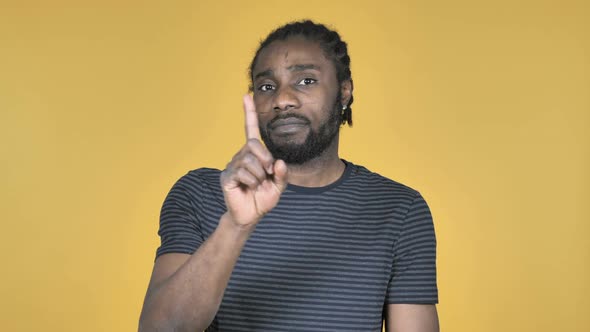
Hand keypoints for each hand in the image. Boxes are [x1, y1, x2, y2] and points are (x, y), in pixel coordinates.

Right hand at [220, 94, 287, 227]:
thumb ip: (282, 174)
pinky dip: (252, 182)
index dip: (249, 113)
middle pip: (255, 146)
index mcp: (253, 153)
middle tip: (267, 175)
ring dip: (259, 176)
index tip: (246, 95)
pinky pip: (243, 172)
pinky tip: (248, 188)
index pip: (250, 129)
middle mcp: (241, 155)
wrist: (250, 216)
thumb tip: (278, 162)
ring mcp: (232, 165)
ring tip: (256, 185)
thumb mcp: (279, 186)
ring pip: (251, 161)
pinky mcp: (226, 176)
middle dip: (266, 161)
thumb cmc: (263, 198)